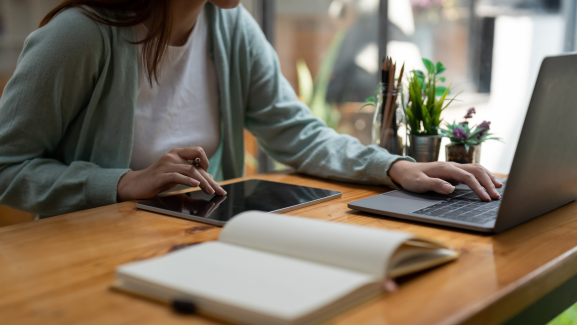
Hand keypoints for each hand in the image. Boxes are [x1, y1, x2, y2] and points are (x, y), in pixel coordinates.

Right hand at [117, 147, 226, 201]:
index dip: (208, 165)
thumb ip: (191, 174)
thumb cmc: (158, 180)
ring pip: (190, 170)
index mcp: (177, 153)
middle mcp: (172, 155)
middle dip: (210, 179)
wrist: (135, 185)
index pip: (199, 154)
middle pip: (197, 164)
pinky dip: (188, 181)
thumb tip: (209, 178)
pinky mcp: (160, 175)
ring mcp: (166, 165)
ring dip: (203, 182)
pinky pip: (177, 176)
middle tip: (219, 190)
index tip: (214, 180)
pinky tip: (196, 186)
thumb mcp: (177, 176)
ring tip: (210, 191)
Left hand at [388, 160, 502, 201]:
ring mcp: (454, 168)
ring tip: (499, 188)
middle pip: (476, 170)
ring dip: (488, 177)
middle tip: (496, 197)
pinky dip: (483, 176)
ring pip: (476, 169)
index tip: (485, 198)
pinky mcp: (454, 172)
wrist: (405, 170)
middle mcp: (452, 165)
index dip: (478, 187)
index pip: (467, 176)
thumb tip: (450, 189)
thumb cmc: (411, 178)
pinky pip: (472, 172)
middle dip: (488, 182)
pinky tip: (490, 182)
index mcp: (445, 168)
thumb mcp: (419, 183)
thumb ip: (434, 185)